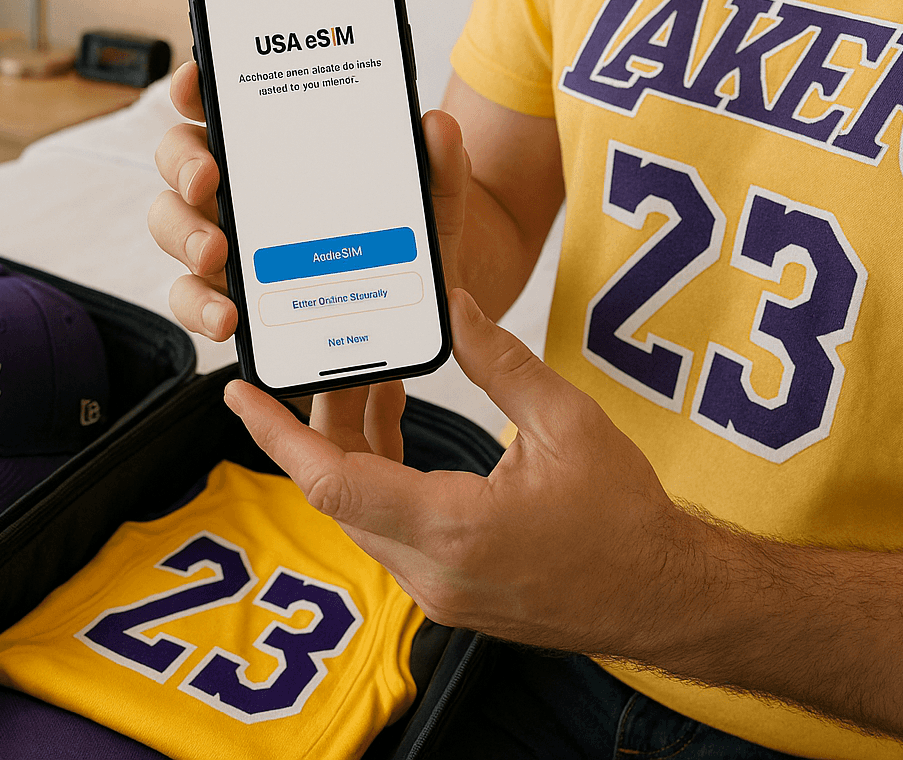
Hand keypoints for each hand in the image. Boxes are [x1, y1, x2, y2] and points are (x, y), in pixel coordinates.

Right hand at [148, 60, 472, 341]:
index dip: (197, 86)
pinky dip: (200, 307)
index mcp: (276, 146)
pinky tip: (228, 318)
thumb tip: (436, 125)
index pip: (221, 102)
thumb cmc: (409, 236)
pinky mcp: (228, 296)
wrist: (418, 306)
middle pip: (180, 158)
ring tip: (216, 254)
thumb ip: (438, 162)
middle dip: (184, 163)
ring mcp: (226, 240)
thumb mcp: (432, 198)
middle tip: (209, 179)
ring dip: (184, 235)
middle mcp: (238, 187)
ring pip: (172, 225)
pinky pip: (192, 298)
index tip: (197, 83)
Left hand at [223, 287, 689, 657]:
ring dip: (350, 445)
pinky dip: (379, 473)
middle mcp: (431, 572)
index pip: (333, 483)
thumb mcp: (568, 423)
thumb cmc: (626, 517)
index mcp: (455, 531)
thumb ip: (499, 363)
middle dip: (318, 420)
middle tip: (324, 358)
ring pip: (359, 510)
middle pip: (337, 490)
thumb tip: (452, 304)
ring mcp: (435, 591)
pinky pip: (387, 527)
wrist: (664, 597)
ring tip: (370, 376)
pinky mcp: (445, 592)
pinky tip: (393, 421)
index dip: (276, 435)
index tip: (237, 393)